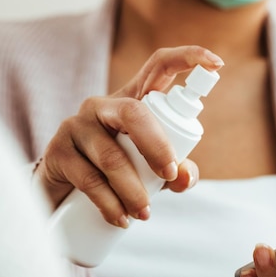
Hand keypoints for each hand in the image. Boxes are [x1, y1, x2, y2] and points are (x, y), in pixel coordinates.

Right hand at [34, 46, 223, 226]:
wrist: (65, 192)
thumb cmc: (119, 173)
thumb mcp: (151, 169)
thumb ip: (176, 170)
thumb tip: (185, 176)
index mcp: (133, 101)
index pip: (159, 67)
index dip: (188, 58)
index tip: (217, 65)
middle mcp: (104, 105)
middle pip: (134, 112)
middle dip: (157, 146)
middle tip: (169, 175)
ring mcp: (77, 125)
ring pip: (111, 155)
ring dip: (133, 190)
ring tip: (144, 213)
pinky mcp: (58, 151)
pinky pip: (89, 178)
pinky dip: (110, 204)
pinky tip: (121, 218)